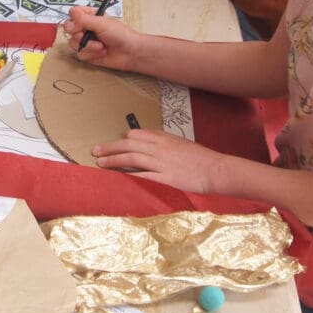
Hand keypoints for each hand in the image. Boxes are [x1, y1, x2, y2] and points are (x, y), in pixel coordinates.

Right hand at [63, 5, 141, 71]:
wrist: (130, 53)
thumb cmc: (121, 34)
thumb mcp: (102, 23)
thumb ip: (84, 20)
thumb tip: (69, 21)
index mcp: (90, 16)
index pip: (73, 13)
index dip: (73, 20)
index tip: (79, 25)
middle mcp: (86, 28)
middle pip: (69, 30)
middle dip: (80, 36)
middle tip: (90, 36)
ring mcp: (86, 41)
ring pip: (73, 43)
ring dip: (88, 47)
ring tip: (101, 46)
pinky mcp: (88, 53)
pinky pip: (80, 55)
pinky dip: (91, 54)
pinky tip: (102, 53)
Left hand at [93, 127, 230, 193]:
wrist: (216, 169)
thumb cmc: (201, 158)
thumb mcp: (181, 144)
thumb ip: (164, 144)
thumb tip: (150, 146)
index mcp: (164, 138)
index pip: (137, 134)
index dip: (123, 140)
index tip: (114, 144)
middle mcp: (160, 147)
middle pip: (129, 145)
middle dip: (110, 147)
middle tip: (96, 150)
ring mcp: (162, 162)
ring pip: (132, 158)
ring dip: (114, 160)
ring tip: (100, 162)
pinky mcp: (166, 177)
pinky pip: (143, 175)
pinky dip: (129, 174)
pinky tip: (118, 176)